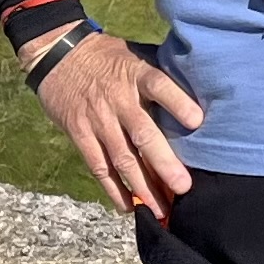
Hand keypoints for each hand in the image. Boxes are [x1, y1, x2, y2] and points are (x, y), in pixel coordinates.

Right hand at [30, 30, 200, 217]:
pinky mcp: (80, 134)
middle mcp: (118, 100)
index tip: (198, 121)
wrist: (58, 54)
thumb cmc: (110, 56)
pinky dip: (113, 189)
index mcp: (136, 74)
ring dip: (142, 186)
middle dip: (163, 163)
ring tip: (162, 209)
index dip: (178, 103)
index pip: (159, 86)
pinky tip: (130, 207)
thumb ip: (164, 71)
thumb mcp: (138, 53)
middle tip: (183, 187)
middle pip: (143, 134)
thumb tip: (205, 84)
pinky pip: (98, 166)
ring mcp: (98, 120)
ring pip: (122, 158)